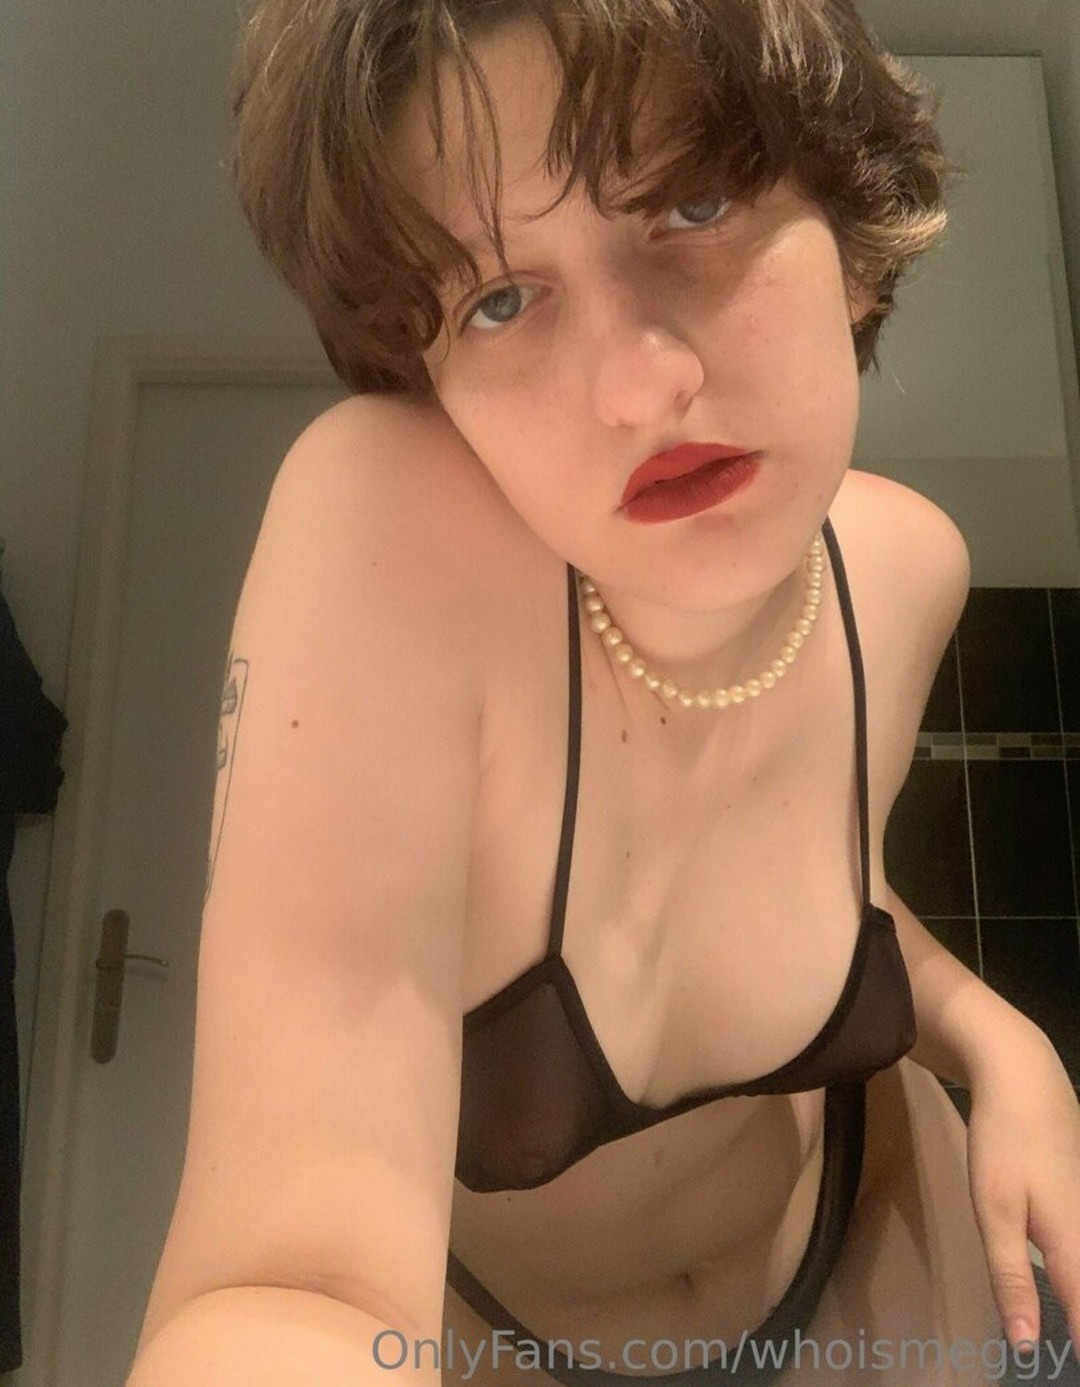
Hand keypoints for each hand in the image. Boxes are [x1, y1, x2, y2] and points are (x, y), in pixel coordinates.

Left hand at [966, 1036, 1079, 1355]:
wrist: (1022, 1076)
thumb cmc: (1005, 1143)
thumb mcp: (994, 1210)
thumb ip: (1011, 1277)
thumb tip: (1027, 1344)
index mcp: (1073, 1246)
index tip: (1072, 1370)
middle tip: (1068, 1354)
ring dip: (1078, 1297)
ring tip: (1067, 1326)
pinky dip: (1077, 1274)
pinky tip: (1068, 1283)